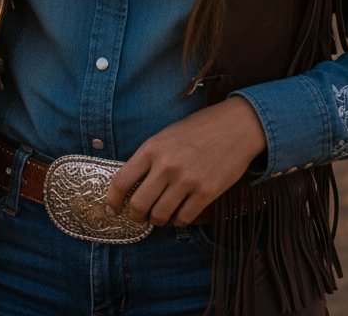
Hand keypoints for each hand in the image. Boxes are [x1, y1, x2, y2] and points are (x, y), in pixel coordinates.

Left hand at [105, 97, 267, 226]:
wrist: (234, 126)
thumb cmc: (197, 130)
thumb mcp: (165, 136)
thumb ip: (149, 158)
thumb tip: (132, 183)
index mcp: (151, 148)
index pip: (122, 180)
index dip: (113, 199)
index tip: (113, 208)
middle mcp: (166, 165)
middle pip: (139, 204)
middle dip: (136, 216)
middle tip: (138, 217)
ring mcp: (187, 180)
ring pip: (161, 215)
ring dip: (157, 220)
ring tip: (159, 216)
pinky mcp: (207, 192)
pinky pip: (185, 218)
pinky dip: (178, 221)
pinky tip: (179, 215)